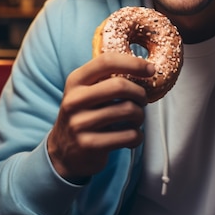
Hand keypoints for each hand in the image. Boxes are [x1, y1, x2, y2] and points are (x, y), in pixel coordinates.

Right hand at [47, 52, 154, 183]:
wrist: (64, 153)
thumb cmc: (84, 116)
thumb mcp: (86, 92)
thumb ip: (107, 79)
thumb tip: (145, 68)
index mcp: (75, 81)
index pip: (106, 61)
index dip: (133, 63)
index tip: (151, 69)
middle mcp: (74, 100)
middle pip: (120, 86)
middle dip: (140, 93)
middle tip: (142, 100)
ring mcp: (80, 123)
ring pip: (128, 111)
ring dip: (140, 116)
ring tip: (136, 120)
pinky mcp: (89, 145)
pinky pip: (128, 135)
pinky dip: (137, 136)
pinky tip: (131, 137)